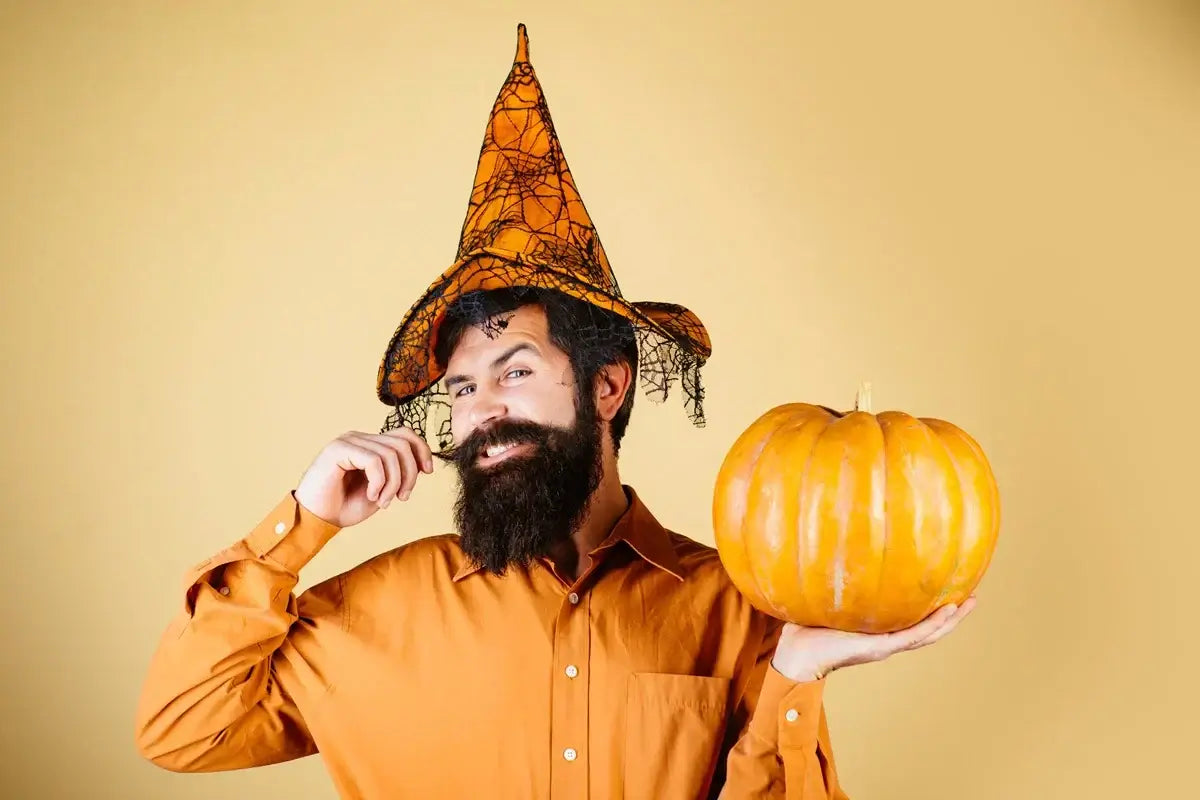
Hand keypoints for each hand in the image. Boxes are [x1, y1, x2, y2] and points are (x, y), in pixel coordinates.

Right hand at [294, 428, 433, 527]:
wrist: (315, 520)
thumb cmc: (344, 507)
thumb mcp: (382, 490)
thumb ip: (398, 474)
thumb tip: (423, 464)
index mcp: (369, 445)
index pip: (405, 434)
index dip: (422, 450)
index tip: (428, 472)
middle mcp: (359, 438)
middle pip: (402, 443)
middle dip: (410, 473)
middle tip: (402, 497)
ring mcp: (348, 441)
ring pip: (391, 454)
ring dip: (394, 483)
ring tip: (384, 502)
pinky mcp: (338, 449)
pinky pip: (374, 461)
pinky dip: (380, 482)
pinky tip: (372, 496)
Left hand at [771, 596, 976, 682]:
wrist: (796, 654)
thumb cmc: (805, 627)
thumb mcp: (826, 598)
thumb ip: (834, 579)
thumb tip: (830, 547)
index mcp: (878, 629)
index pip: (912, 618)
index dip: (933, 607)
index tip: (950, 588)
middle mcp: (886, 638)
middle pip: (929, 627)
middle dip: (953, 614)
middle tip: (973, 595)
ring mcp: (886, 644)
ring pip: (928, 633)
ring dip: (951, 619)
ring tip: (970, 602)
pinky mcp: (880, 647)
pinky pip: (913, 636)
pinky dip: (932, 625)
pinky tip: (948, 610)